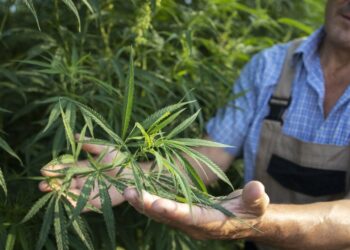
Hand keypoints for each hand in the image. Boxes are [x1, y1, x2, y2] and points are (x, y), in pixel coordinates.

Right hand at [39, 139, 125, 208]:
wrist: (135, 174)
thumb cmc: (121, 160)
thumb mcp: (105, 149)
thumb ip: (90, 145)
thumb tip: (75, 135)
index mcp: (84, 167)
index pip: (66, 169)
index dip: (55, 169)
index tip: (44, 170)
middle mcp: (84, 180)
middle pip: (65, 183)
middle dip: (53, 184)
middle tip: (42, 185)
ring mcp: (89, 191)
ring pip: (71, 194)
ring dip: (60, 194)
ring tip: (51, 192)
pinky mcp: (96, 202)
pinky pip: (82, 205)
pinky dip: (73, 204)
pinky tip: (65, 202)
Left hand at [123, 181, 268, 239]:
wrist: (245, 220)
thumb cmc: (252, 210)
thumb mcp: (257, 204)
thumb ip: (256, 198)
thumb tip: (257, 187)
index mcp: (211, 223)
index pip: (189, 218)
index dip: (173, 211)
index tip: (156, 203)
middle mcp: (194, 225)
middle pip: (168, 217)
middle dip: (148, 206)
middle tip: (129, 193)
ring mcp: (187, 221)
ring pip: (161, 214)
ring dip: (143, 204)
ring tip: (127, 191)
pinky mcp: (183, 214)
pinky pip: (163, 209)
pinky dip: (149, 201)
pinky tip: (137, 191)